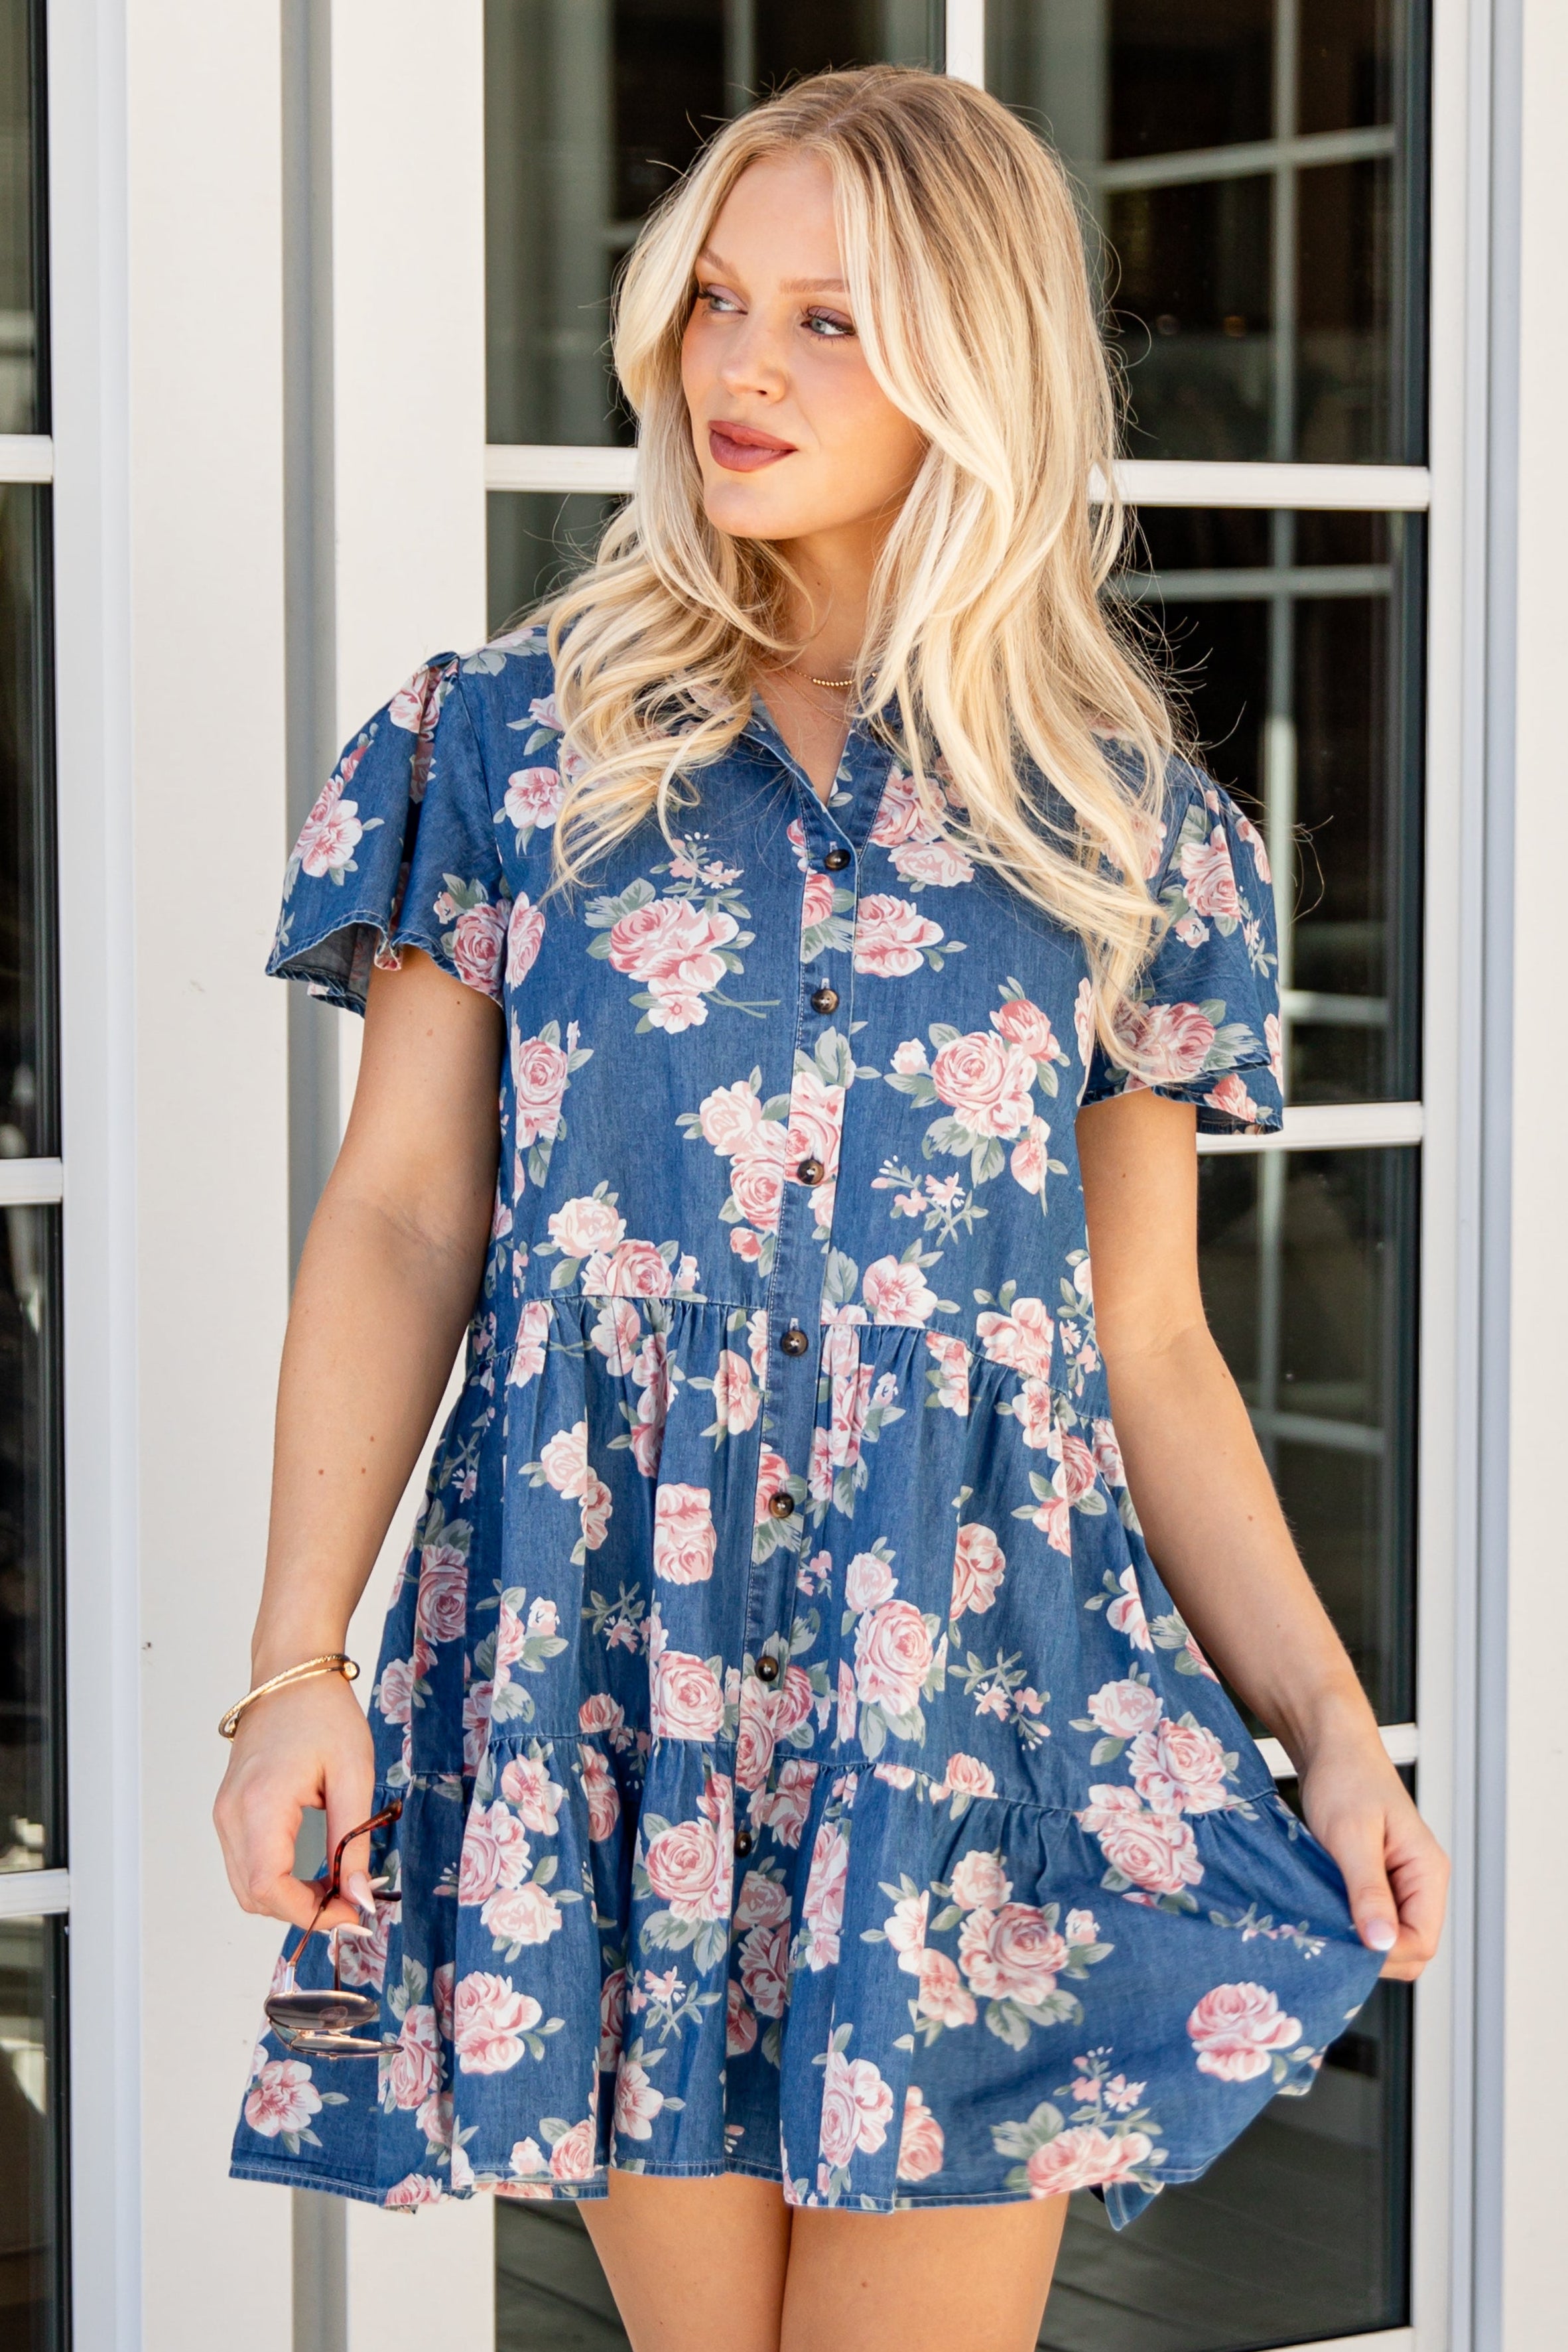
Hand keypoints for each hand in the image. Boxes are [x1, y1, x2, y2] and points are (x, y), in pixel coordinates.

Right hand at [213, 1672, 376, 1933]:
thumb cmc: (324, 1714)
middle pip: (254, 1895)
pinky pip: (244, 1864)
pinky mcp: (228, 1811)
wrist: (291, 1675)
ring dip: (288, 1897)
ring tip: (334, 1884)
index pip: (269, 1887)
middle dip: (302, 1909)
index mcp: (260, 1804)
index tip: (351, 1912)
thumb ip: (354, 1841)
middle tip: (350, 1901)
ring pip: (245, 1886)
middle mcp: (231, 1814)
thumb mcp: (354, 1775)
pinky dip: (274, 1878)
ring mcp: (224, 1813)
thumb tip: (359, 1898)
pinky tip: (310, 1869)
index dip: (309, 1912)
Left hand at [1297, 1733, 1448, 1980]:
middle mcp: (1420, 1882)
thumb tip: (1381, 1943)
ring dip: (1357, 1938)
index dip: (1387, 1954)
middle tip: (1330, 1939)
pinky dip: (1348, 1923)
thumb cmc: (1345, 1779)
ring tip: (1324, 1924)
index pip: (1423, 1942)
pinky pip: (1369, 1919)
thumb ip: (1368, 1891)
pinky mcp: (1376, 1881)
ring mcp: (1399, 1883)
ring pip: (1387, 1936)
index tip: (1346, 1948)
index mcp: (1428, 1872)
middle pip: (1409, 1947)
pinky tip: (1324, 1913)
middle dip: (1373, 1953)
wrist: (1330, 1747)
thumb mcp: (1352, 1836)